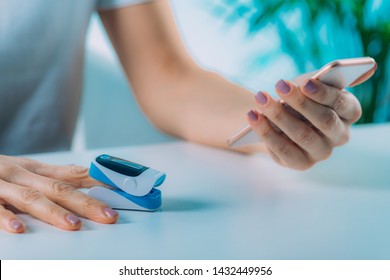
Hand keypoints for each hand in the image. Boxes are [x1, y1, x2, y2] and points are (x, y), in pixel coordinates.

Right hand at [0, 155, 117, 232]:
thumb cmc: (1, 171)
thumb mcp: (29, 169)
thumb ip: (57, 175)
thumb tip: (91, 178)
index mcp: (37, 170)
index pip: (75, 175)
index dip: (100, 183)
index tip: (122, 192)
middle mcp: (23, 175)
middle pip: (59, 188)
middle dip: (86, 202)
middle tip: (108, 215)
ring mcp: (2, 186)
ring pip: (30, 198)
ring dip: (52, 211)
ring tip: (73, 224)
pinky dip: (5, 218)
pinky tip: (19, 229)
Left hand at [247, 78, 361, 169]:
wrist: (276, 116)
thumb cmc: (298, 96)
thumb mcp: (308, 84)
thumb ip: (322, 78)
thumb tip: (350, 74)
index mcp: (349, 113)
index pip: (344, 104)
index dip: (324, 94)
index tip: (304, 83)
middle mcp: (340, 136)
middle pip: (324, 120)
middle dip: (300, 102)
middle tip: (279, 85)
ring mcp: (321, 152)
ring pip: (302, 135)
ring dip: (279, 115)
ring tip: (261, 98)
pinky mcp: (301, 163)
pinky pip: (284, 149)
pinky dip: (266, 132)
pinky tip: (253, 116)